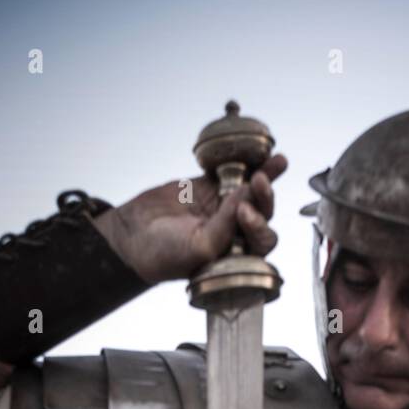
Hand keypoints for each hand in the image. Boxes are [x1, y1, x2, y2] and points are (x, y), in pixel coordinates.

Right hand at [94, 154, 287, 284]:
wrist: (131, 236)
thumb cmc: (164, 255)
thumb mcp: (198, 248)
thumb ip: (224, 227)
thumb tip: (246, 197)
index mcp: (237, 254)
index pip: (261, 239)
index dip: (259, 225)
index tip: (243, 213)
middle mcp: (235, 232)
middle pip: (262, 212)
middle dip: (264, 198)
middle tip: (257, 181)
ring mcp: (224, 208)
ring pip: (252, 191)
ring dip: (266, 177)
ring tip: (277, 162)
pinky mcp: (210, 187)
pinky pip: (233, 172)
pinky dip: (247, 163)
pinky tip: (263, 153)